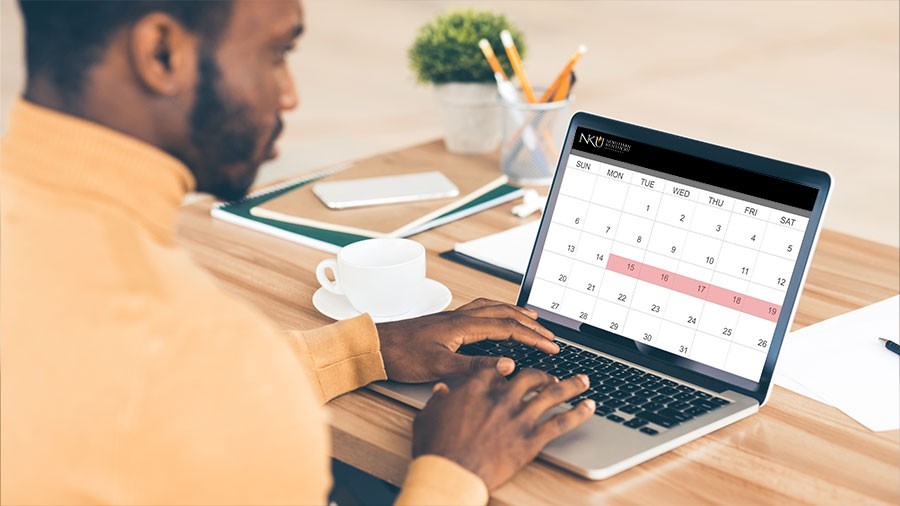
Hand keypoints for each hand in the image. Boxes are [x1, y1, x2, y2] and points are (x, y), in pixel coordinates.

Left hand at [376, 298, 558, 382]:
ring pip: (492, 308)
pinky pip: (479, 310)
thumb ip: (474, 367)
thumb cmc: (402, 356)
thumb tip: (506, 366)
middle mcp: (460, 317)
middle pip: (504, 314)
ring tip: (531, 317)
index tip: (551, 346)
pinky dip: (496, 311)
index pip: (508, 327)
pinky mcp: (445, 322)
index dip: (533, 337)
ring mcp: (453, 317)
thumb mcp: (439, 366)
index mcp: (463, 325)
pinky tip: (494, 318)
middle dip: (531, 324)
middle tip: (550, 335)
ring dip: (515, 312)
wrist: (375, 346)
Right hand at [412, 366, 594, 489]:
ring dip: (571, 386)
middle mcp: (502, 398)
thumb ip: (439, 399)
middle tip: (552, 376)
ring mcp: (518, 417)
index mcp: (476, 389)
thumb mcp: (429, 416)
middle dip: (544, 374)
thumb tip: (441, 391)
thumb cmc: (436, 448)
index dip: (507, 367)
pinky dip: (578, 413)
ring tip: (583, 381)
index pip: (497, 369)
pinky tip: (589, 406)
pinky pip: (560, 422)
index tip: (513, 367)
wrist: (450, 473)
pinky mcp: (531, 439)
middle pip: (529, 377)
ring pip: (552, 394)